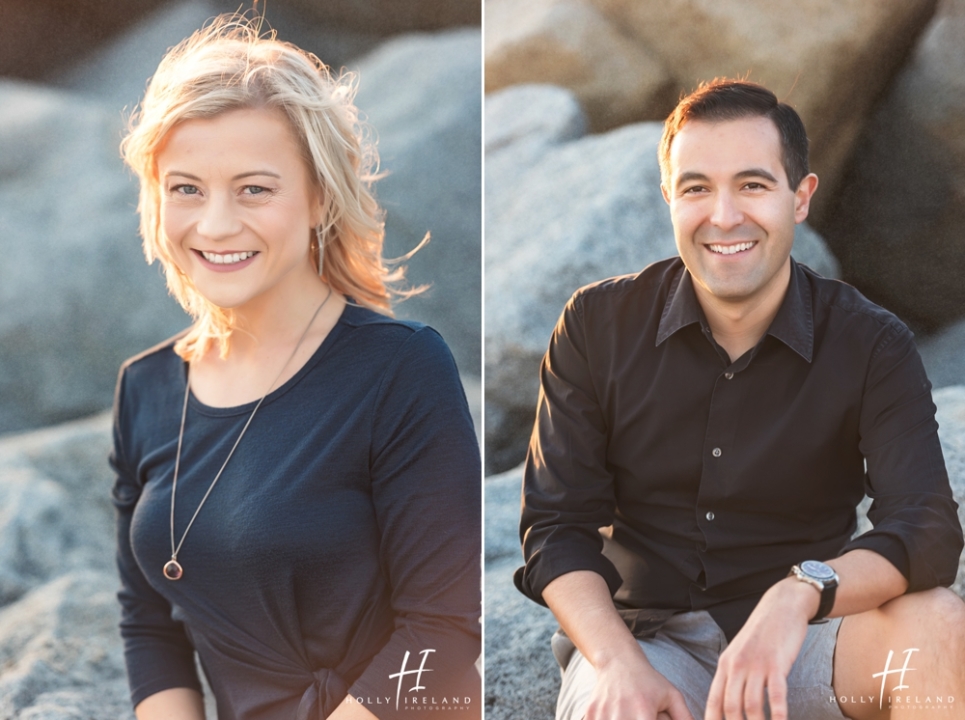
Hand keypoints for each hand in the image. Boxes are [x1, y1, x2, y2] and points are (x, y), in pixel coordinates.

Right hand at [583, 650, 694, 719]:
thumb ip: (685, 718)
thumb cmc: (649, 682)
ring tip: (631, 714)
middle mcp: (622, 715)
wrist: (617, 661)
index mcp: (643, 713)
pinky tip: (618, 715)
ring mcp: (603, 715)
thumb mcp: (672, 697)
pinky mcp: (591, 714)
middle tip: (643, 716)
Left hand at [704, 578, 818, 719]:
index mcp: (725, 664)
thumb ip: (734, 675)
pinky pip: (776, 695)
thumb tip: (730, 703)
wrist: (781, 606)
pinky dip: (778, 714)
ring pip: (752, 705)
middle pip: (731, 707)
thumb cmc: (762, 634)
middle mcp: (736, 666)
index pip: (714, 700)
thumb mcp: (740, 652)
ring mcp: (756, 665)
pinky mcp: (777, 664)